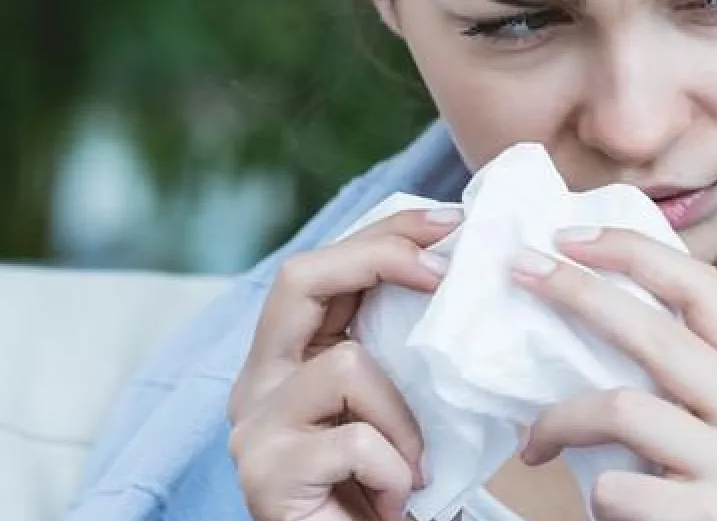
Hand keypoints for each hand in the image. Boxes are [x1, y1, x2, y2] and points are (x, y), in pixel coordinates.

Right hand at [227, 208, 462, 520]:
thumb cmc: (391, 486)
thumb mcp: (401, 401)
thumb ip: (402, 347)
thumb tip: (463, 267)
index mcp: (288, 357)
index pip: (324, 266)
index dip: (385, 232)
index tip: (453, 223)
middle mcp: (256, 382)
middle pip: (299, 277)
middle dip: (382, 256)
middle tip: (446, 271)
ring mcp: (252, 428)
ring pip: (342, 365)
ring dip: (402, 416)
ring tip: (414, 467)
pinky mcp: (264, 475)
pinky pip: (353, 442)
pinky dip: (392, 470)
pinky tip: (393, 501)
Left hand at [510, 227, 716, 520]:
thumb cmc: (695, 505)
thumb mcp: (698, 430)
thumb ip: (666, 375)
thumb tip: (577, 291)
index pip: (705, 290)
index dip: (634, 253)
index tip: (567, 238)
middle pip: (659, 332)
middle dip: (577, 293)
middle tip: (518, 272)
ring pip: (624, 405)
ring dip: (560, 419)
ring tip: (536, 440)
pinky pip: (616, 483)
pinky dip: (591, 491)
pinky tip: (600, 509)